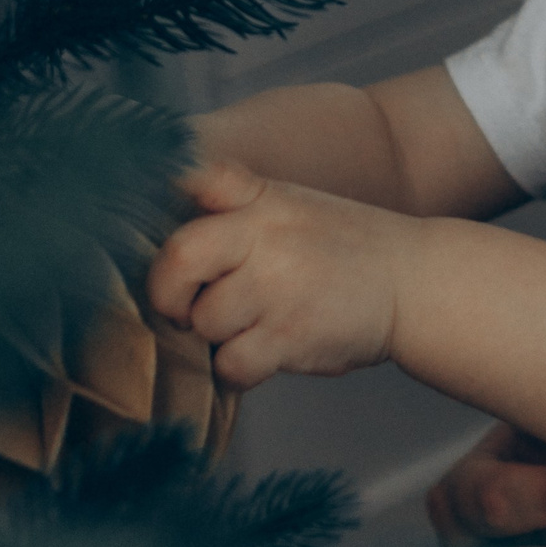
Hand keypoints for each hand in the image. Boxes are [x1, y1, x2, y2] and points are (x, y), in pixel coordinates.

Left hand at [146, 160, 420, 387]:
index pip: (196, 177)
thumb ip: (234, 196)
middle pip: (177, 260)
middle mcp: (266, 235)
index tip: (129, 213)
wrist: (416, 282)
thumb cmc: (346, 247)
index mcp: (262, 198)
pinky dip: (239, 369)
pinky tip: (265, 352)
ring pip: (203, 322)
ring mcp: (278, 286)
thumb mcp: (292, 202)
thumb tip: (163, 196)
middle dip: (169, 293)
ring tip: (253, 326)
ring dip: (217, 335)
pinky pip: (231, 364)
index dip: (163, 189)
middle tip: (184, 307)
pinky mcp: (290, 336)